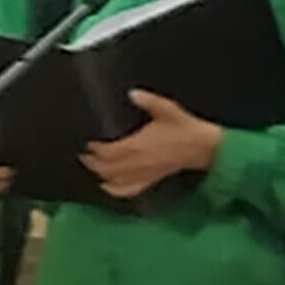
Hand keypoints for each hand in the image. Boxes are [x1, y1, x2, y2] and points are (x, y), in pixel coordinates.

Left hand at [81, 90, 223, 200]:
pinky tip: (107, 187)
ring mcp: (143, 174)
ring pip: (114, 179)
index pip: (108, 151)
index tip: (88, 144)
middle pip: (107, 168)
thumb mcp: (166, 109)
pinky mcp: (150, 180)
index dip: (95, 149)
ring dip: (100, 175)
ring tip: (91, 168)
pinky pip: (129, 190)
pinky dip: (115, 190)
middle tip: (83, 156)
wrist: (200, 146)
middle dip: (92, 163)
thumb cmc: (182, 127)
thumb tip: (132, 93)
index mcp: (137, 145)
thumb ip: (147, 101)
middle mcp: (136, 162)